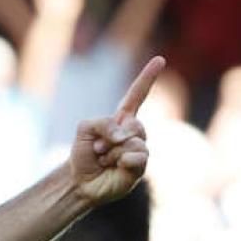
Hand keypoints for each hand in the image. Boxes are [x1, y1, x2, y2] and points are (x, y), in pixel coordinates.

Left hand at [69, 56, 163, 205]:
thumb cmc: (83, 155)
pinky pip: (137, 156)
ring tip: (104, 160)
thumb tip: (124, 136)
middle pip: (134, 124)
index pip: (137, 95)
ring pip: (134, 142)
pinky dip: (122, 161)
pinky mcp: (141, 166)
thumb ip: (102, 122)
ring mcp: (139, 149)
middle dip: (110, 137)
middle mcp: (134, 133)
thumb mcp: (84, 129)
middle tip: (99, 150)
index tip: (160, 59)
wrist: (80, 181)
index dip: (148, 78)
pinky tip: (116, 167)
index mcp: (121, 119)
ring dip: (112, 152)